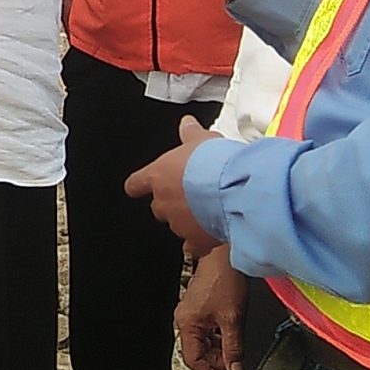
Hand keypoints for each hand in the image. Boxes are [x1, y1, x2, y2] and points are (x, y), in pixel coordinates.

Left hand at [125, 116, 221, 256]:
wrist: (234, 191)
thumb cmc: (215, 164)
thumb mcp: (202, 141)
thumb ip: (191, 134)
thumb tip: (186, 124)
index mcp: (158, 176)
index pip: (136, 183)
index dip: (137, 185)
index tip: (137, 187)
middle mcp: (163, 201)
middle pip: (158, 206)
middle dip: (170, 202)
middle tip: (190, 194)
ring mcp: (178, 223)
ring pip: (176, 224)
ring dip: (186, 219)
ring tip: (207, 210)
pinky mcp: (196, 240)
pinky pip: (192, 245)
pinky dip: (198, 242)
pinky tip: (208, 237)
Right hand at [176, 246, 247, 369]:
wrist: (225, 255)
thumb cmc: (224, 280)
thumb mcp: (232, 319)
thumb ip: (233, 348)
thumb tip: (234, 369)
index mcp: (187, 323)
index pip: (193, 359)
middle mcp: (185, 319)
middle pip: (198, 351)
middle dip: (216, 362)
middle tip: (234, 368)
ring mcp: (191, 312)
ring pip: (203, 341)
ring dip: (219, 349)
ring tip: (235, 353)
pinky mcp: (199, 306)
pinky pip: (206, 330)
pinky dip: (219, 338)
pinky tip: (231, 338)